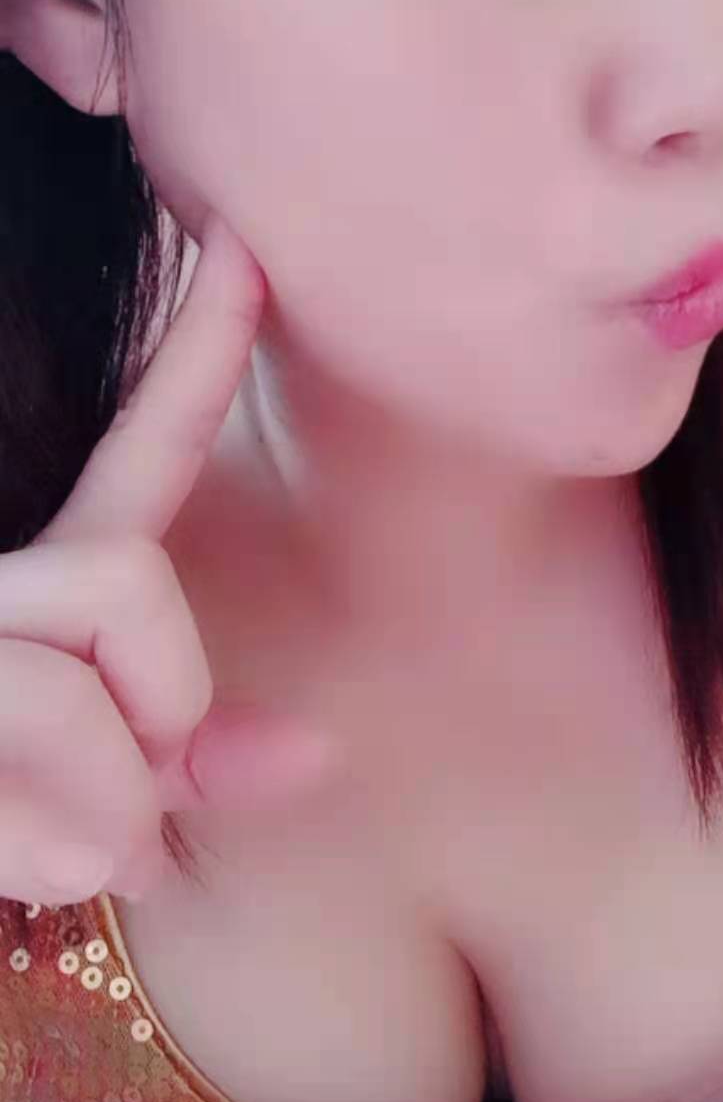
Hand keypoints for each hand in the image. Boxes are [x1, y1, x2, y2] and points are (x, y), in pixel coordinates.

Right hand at [0, 217, 318, 907]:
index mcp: (55, 578)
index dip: (196, 345)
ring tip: (49, 857)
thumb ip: (193, 763)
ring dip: (94, 813)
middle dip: (153, 721)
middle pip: (127, 578)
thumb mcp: (105, 803)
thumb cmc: (5, 824)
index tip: (238, 235)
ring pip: (72, 683)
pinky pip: (24, 747)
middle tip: (119, 822)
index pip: (144, 453)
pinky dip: (40, 849)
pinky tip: (7, 865)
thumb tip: (313, 752)